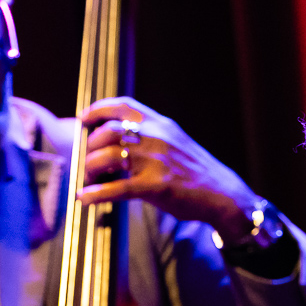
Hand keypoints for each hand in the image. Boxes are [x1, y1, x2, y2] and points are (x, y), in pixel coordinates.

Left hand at [80, 97, 260, 240]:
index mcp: (160, 124)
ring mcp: (154, 161)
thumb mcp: (175, 142)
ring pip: (106, 157)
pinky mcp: (155, 186)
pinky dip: (95, 194)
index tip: (83, 118)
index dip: (98, 109)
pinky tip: (85, 199)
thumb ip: (152, 136)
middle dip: (90, 147)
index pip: (123, 106)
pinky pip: (115, 188)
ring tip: (89, 180)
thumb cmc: (196, 172)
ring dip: (90, 169)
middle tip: (88, 162)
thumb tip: (121, 139)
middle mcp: (155, 137)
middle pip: (107, 132)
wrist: (222, 194)